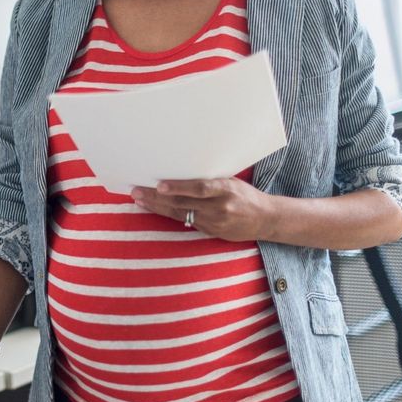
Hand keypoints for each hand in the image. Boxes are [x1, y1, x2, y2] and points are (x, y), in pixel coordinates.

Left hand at [130, 178, 278, 241]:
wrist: (265, 218)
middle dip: (157, 197)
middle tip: (136, 190)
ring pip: (180, 213)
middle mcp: (220, 207)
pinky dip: (168, 214)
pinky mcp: (211, 231)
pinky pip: (185, 221)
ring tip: (139, 199)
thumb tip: (179, 170)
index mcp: (226, 189)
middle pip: (183, 202)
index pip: (199, 188)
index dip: (178, 188)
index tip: (159, 185)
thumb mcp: (231, 181)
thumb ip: (209, 180)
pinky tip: (154, 208)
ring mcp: (214, 221)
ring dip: (157, 206)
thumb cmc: (245, 194)